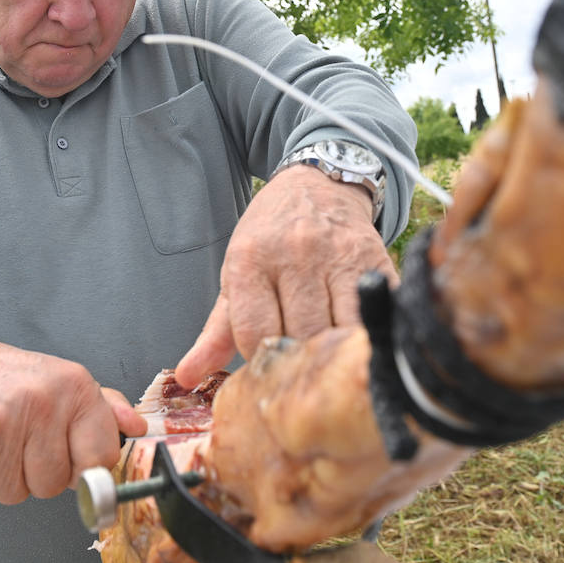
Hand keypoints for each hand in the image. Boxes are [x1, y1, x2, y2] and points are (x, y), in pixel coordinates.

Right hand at [0, 332, 146, 503]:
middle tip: (22, 442)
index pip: (100, 459)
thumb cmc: (14, 380)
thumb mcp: (65, 381)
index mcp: (73, 387)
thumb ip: (105, 408)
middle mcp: (39, 404)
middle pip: (55, 484)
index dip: (85, 467)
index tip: (70, 456)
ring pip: (17, 494)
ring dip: (6, 477)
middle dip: (39, 473)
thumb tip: (138, 428)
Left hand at [174, 165, 396, 388]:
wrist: (318, 186)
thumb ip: (215, 331)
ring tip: (327, 361)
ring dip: (334, 354)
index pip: (256, 334)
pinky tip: (354, 344)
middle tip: (300, 371)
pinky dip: (364, 337)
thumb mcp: (236, 273)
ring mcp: (339, 257)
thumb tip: (187, 377)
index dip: (261, 361)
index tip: (268, 365)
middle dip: (300, 362)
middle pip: (301, 336)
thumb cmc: (270, 237)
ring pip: (340, 331)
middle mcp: (296, 254)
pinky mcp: (375, 261)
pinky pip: (374, 316)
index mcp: (251, 260)